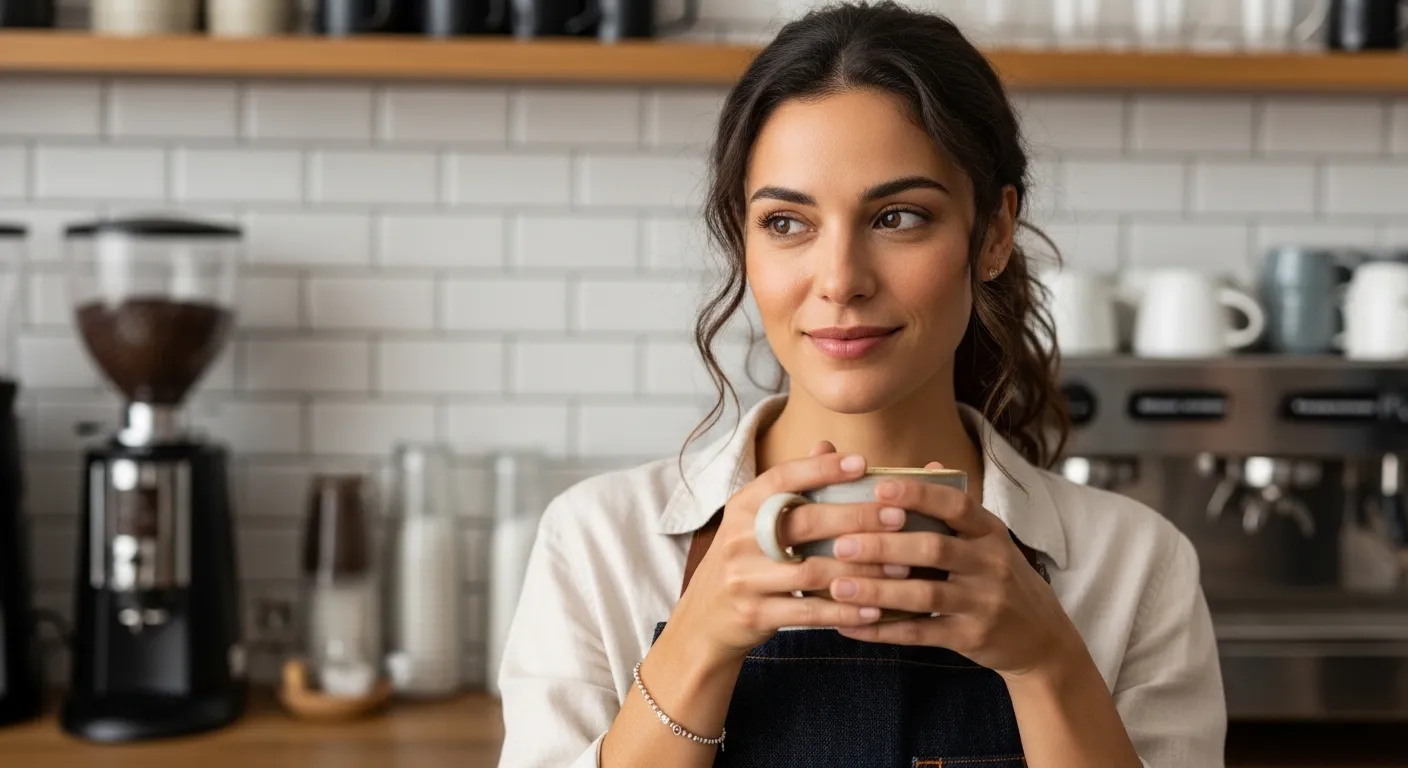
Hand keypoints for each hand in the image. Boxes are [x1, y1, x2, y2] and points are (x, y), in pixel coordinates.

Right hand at [670, 442, 908, 661]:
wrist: (706, 619)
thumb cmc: (746, 560)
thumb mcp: (756, 520)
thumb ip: (792, 485)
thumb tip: (828, 445)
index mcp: (743, 507)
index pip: (783, 478)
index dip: (822, 469)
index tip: (863, 463)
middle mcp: (739, 538)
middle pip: (804, 522)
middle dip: (857, 518)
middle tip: (899, 516)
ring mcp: (745, 577)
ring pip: (813, 571)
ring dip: (862, 570)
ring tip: (901, 568)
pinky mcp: (755, 613)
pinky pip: (809, 612)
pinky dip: (845, 611)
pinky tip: (876, 609)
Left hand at [827, 463, 1080, 678]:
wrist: (1042, 638)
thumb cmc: (1001, 579)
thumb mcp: (989, 540)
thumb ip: (956, 510)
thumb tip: (928, 465)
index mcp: (990, 532)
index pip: (956, 505)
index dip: (918, 494)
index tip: (879, 488)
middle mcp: (991, 564)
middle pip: (934, 549)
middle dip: (884, 545)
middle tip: (841, 544)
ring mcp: (983, 603)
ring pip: (925, 594)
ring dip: (878, 591)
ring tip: (838, 587)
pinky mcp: (972, 637)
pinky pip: (922, 633)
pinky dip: (883, 630)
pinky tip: (850, 625)